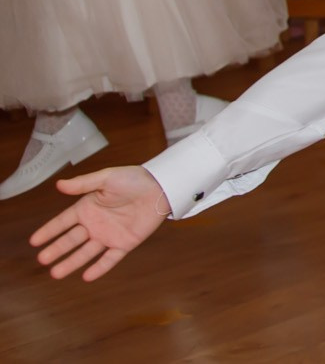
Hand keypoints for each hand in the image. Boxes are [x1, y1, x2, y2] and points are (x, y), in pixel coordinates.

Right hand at [31, 166, 170, 281]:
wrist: (161, 187)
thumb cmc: (134, 179)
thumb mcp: (107, 177)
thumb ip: (83, 183)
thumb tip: (58, 185)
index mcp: (88, 208)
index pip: (63, 222)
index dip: (49, 231)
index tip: (34, 241)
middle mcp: (95, 224)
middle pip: (71, 239)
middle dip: (57, 249)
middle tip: (42, 259)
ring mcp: (109, 235)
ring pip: (86, 252)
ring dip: (72, 262)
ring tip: (56, 273)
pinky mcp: (124, 243)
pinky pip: (110, 258)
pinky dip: (100, 267)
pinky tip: (87, 276)